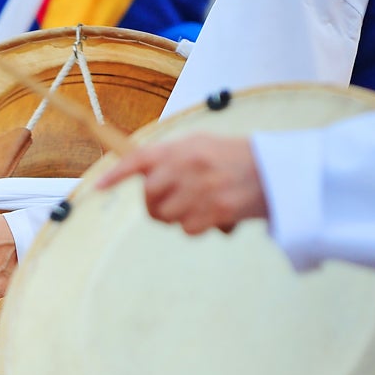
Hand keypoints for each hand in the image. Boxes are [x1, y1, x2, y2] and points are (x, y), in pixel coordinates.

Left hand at [96, 133, 267, 234]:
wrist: (276, 172)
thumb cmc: (235, 159)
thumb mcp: (202, 145)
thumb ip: (171, 157)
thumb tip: (143, 176)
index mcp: (182, 147)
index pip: (139, 159)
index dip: (116, 175)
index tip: (98, 188)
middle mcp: (187, 166)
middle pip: (149, 197)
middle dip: (156, 206)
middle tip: (174, 203)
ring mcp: (200, 189)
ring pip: (167, 216)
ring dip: (180, 217)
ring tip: (202, 206)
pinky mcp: (214, 212)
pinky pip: (188, 229)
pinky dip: (199, 227)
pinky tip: (216, 216)